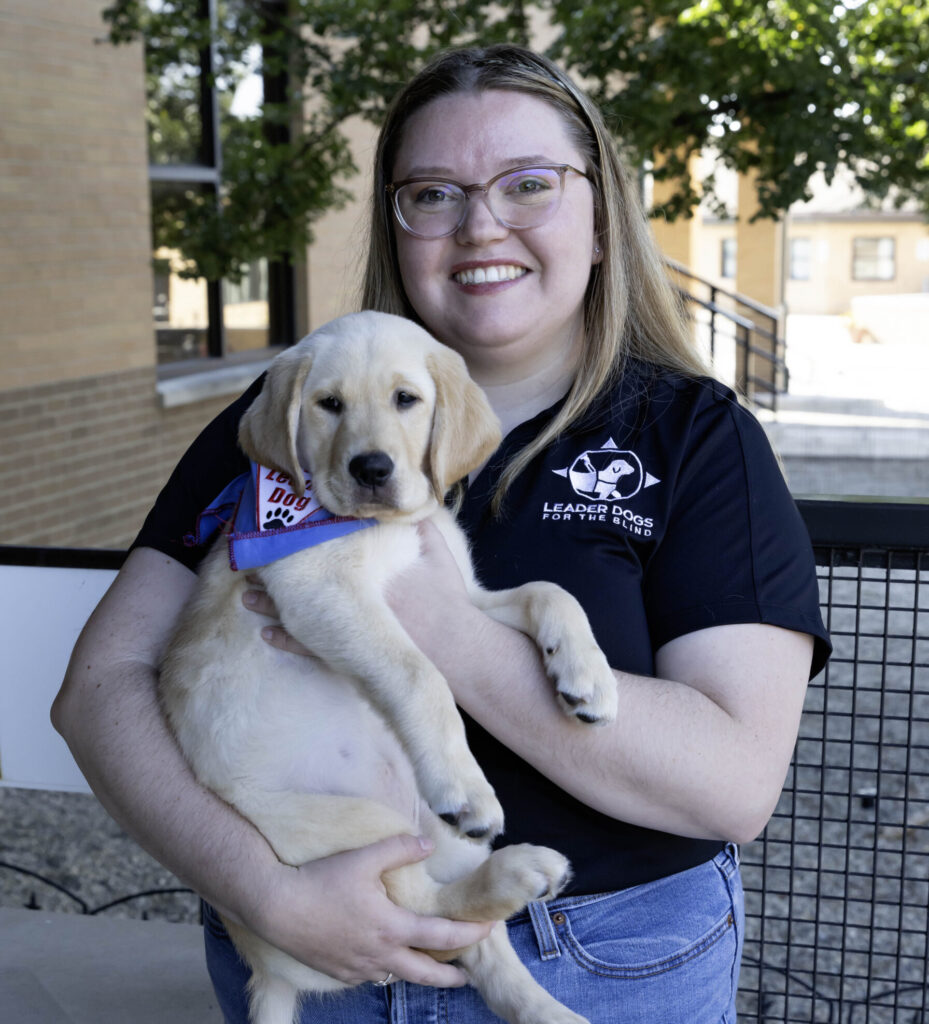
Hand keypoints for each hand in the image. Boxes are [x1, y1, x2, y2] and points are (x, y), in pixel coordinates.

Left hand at [243, 522, 474, 660]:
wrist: (458, 648)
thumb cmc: (447, 599)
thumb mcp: (437, 554)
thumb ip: (420, 525)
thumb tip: (407, 499)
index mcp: (371, 566)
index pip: (326, 547)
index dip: (298, 535)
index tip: (277, 524)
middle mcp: (354, 596)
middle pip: (305, 577)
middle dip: (277, 568)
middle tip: (250, 558)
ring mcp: (352, 626)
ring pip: (300, 613)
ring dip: (272, 604)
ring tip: (248, 593)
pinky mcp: (353, 651)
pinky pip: (310, 647)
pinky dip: (288, 639)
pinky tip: (269, 632)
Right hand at [246, 833, 492, 986]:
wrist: (276, 906)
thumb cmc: (321, 880)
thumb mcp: (364, 857)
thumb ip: (400, 848)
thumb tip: (429, 844)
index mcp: (392, 928)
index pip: (442, 936)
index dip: (469, 933)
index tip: (489, 928)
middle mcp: (379, 955)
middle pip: (425, 972)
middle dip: (452, 975)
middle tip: (469, 974)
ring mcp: (358, 968)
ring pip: (397, 975)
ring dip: (418, 971)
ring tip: (430, 965)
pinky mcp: (339, 972)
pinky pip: (371, 975)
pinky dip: (386, 968)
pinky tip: (385, 958)